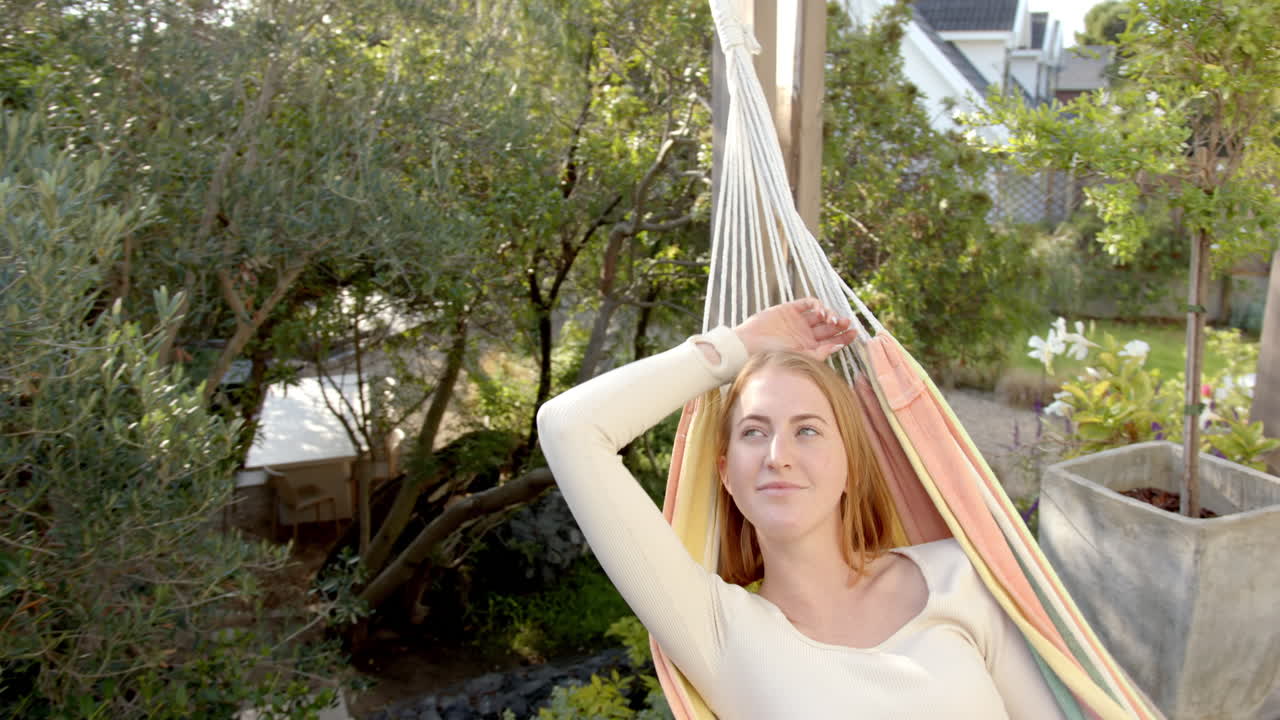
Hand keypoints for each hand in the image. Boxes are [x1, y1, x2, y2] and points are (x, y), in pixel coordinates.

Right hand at [734, 299, 852, 359]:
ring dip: (830, 314)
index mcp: (808, 349)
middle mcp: (804, 335)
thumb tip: (838, 346)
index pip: (832, 341)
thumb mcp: (799, 359)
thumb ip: (819, 354)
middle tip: (846, 323)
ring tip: (833, 319)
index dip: (844, 337)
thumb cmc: (770, 358)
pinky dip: (817, 304)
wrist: (747, 347)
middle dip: (840, 325)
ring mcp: (797, 321)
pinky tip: (820, 311)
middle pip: (829, 327)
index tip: (855, 333)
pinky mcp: (788, 309)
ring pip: (821, 314)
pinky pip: (808, 303)